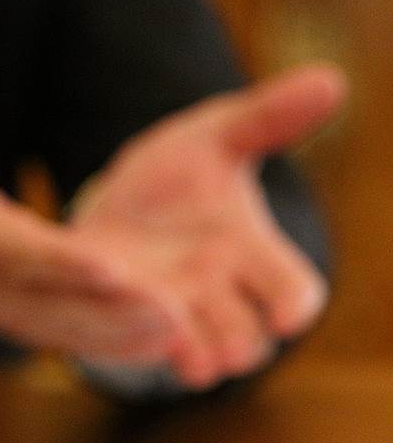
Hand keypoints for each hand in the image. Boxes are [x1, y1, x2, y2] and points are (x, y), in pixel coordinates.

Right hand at [0, 39, 344, 389]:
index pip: (17, 252)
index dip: (62, 264)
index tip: (113, 267)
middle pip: (54, 304)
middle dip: (112, 313)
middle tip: (178, 316)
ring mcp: (7, 308)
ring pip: (69, 330)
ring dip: (125, 336)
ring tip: (187, 335)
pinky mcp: (23, 318)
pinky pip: (72, 337)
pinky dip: (115, 345)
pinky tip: (168, 345)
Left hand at [68, 65, 344, 387]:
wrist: (112, 201)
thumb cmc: (176, 174)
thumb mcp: (213, 139)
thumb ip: (264, 119)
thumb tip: (330, 80)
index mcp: (249, 250)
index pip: (292, 287)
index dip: (294, 302)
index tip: (292, 315)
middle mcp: (217, 291)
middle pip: (247, 336)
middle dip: (240, 342)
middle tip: (231, 350)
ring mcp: (172, 312)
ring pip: (197, 354)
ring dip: (194, 356)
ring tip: (192, 362)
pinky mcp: (126, 323)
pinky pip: (134, 345)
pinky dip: (136, 346)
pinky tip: (130, 339)